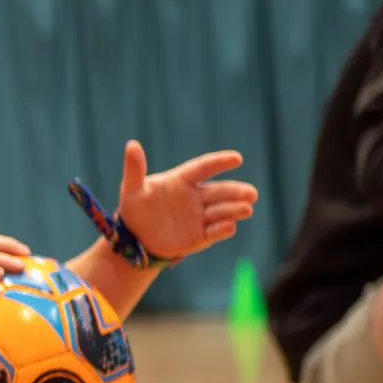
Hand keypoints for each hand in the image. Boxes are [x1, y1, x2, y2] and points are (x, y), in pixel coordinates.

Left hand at [114, 140, 257, 260]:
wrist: (135, 238)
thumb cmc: (135, 208)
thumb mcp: (131, 189)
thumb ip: (134, 169)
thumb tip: (132, 145)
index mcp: (181, 180)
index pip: (203, 168)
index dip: (219, 163)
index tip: (237, 158)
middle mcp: (195, 197)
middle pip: (219, 191)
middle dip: (236, 191)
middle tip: (252, 193)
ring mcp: (199, 216)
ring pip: (222, 211)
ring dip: (235, 209)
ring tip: (247, 209)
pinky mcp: (200, 236)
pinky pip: (214, 232)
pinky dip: (222, 229)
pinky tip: (229, 226)